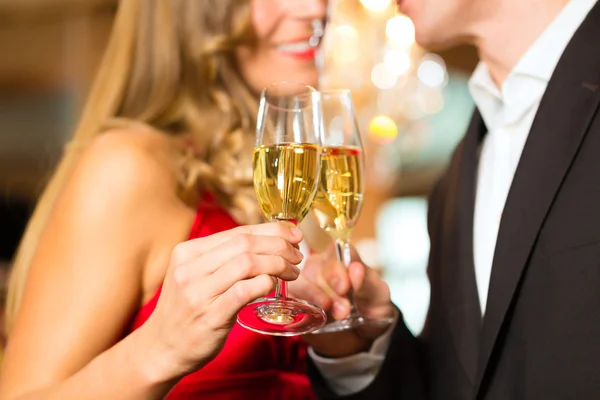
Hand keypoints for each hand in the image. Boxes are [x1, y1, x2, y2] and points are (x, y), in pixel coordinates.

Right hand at [137, 223, 303, 381]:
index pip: (238, 232)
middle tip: (297, 255)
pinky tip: (275, 285)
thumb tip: (268, 241)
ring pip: (247, 263)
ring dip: (278, 264)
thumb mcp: (196, 275)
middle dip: (279, 245)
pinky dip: (266, 284)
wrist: (161, 349)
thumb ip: (223, 258)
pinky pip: (245, 291)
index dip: (272, 231)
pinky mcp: (210, 316)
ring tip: (292, 272)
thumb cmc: (187, 309)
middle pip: (245, 244)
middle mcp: (190, 268)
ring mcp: (198, 292)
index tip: (294, 235)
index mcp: (188, 252)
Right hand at [289, 243, 394, 357]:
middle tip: (344, 310)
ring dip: (315, 297)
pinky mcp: (295, 301)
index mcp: (342, 258)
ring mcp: (305, 283)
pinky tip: (311, 316)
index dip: (337, 268)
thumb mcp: (377, 295)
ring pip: (300, 282)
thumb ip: (367, 282)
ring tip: (332, 313)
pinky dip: (297, 306)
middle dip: (329, 289)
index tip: (344, 287)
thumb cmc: (370, 307)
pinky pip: (289, 298)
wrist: (362, 336)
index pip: (336, 252)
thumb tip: (355, 267)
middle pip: (316, 268)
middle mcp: (321, 266)